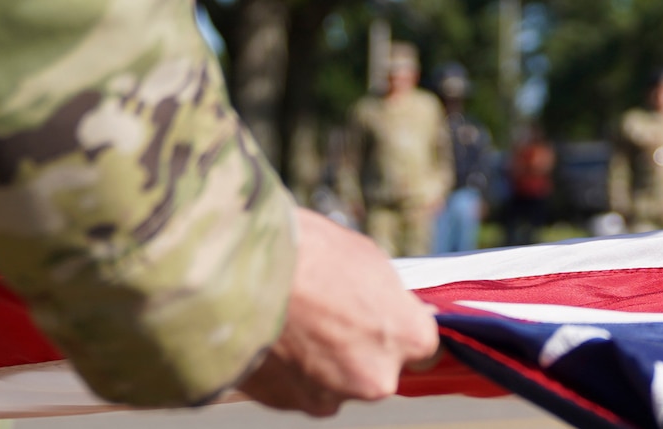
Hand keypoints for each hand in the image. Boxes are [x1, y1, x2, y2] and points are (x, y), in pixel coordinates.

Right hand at [240, 209, 441, 415]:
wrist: (238, 280)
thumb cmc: (308, 256)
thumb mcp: (367, 261)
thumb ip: (387, 298)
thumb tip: (394, 308)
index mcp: (406, 337)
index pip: (424, 345)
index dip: (400, 327)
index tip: (383, 315)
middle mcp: (377, 377)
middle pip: (379, 366)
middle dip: (361, 346)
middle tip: (331, 312)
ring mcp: (332, 397)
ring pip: (339, 382)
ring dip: (325, 361)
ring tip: (298, 322)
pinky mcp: (291, 406)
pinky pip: (303, 389)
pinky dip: (294, 371)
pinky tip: (279, 338)